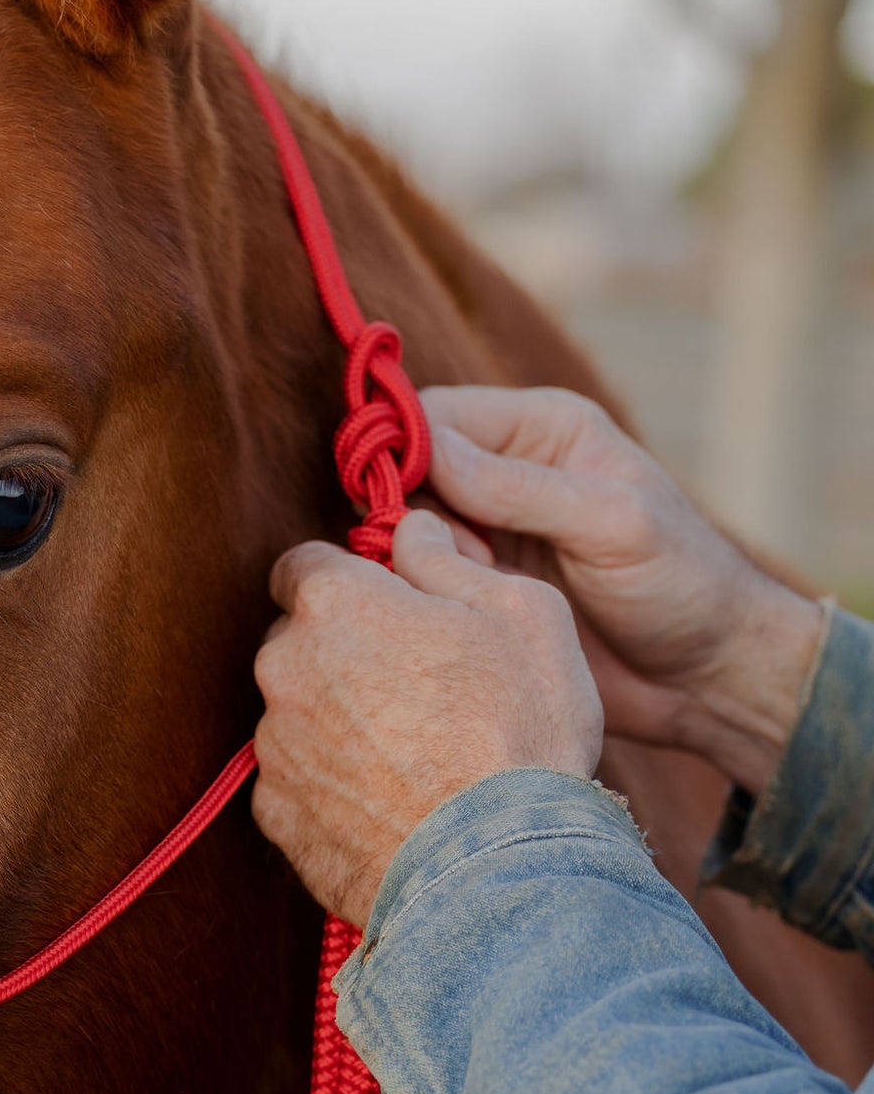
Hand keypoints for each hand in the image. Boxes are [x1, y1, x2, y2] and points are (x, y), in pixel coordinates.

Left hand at [253, 511, 602, 927]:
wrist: (497, 868)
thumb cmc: (519, 731)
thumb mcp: (522, 611)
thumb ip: (450, 558)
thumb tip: (412, 530)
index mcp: (335, 603)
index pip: (305, 564)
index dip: (347, 579)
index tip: (385, 604)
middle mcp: (284, 668)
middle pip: (298, 639)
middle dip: (343, 650)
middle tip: (417, 684)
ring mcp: (274, 746)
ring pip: (297, 712)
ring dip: (338, 719)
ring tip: (413, 753)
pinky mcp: (276, 814)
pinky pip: (297, 780)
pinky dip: (332, 783)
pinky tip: (390, 799)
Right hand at [423, 386, 822, 798]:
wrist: (703, 678)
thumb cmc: (681, 585)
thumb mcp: (612, 525)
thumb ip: (520, 487)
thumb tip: (427, 450)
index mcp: (544, 429)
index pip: (438, 415)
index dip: (401, 448)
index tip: (388, 499)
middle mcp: (508, 472)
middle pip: (409, 473)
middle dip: (412, 517)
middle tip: (457, 561)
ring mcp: (491, 533)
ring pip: (408, 532)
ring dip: (422, 564)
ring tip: (475, 596)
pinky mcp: (482, 589)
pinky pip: (423, 581)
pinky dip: (429, 598)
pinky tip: (466, 621)